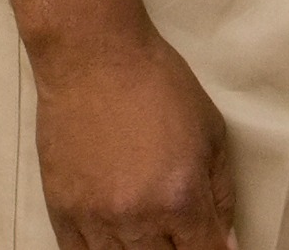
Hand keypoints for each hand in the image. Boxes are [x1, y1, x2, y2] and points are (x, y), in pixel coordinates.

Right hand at [29, 29, 236, 249]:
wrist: (93, 57)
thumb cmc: (157, 85)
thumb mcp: (212, 134)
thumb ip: (221, 195)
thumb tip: (226, 242)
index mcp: (180, 197)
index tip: (213, 247)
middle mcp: (137, 217)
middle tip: (180, 234)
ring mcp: (95, 218)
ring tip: (149, 236)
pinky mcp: (62, 211)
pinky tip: (115, 243)